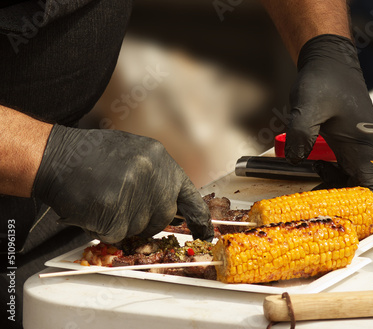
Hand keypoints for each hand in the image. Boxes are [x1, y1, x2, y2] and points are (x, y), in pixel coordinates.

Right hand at [33, 125, 213, 242]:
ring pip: (139, 228)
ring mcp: (136, 196)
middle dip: (145, 218)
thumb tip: (171, 202)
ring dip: (122, 222)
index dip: (198, 218)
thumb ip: (157, 176)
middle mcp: (155, 177)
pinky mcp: (116, 214)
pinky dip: (104, 227)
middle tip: (122, 203)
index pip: (189, 196)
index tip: (206, 233)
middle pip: (163, 217)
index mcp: (161, 160)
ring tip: (103, 198)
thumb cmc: (91, 155)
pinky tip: (93, 207)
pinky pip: (117, 234)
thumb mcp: (135, 154)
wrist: (55, 155)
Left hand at [285, 34, 372, 226]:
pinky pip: (339, 171)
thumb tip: (297, 158)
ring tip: (310, 206)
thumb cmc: (325, 80)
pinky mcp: (346, 146)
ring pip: (348, 182)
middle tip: (320, 223)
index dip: (370, 212)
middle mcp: (365, 151)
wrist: (328, 63)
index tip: (363, 232)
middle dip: (342, 209)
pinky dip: (328, 179)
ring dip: (332, 194)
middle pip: (358, 191)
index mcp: (363, 146)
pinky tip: (312, 179)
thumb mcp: (308, 105)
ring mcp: (356, 149)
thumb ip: (301, 133)